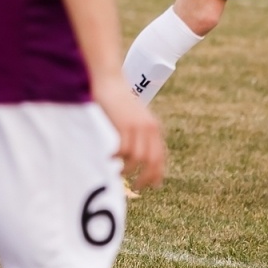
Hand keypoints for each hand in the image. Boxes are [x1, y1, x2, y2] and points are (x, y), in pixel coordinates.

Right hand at [94, 76, 165, 190]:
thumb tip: (133, 155)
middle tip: (137, 187)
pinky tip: (108, 158)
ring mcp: (137, 127)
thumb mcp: (132, 117)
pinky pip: (123, 149)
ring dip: (127, 169)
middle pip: (152, 161)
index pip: (160, 157)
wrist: (107, 79)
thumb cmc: (115, 98)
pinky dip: (116, 157)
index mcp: (154, 127)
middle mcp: (149, 128)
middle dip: (145, 178)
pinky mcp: (124, 125)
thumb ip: (136, 133)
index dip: (157, 174)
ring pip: (137, 158)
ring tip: (117, 172)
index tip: (152, 186)